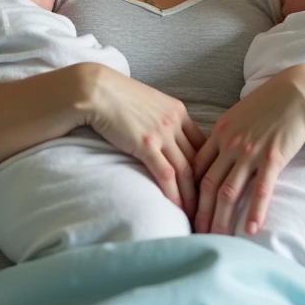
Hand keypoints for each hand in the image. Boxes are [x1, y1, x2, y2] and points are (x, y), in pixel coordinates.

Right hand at [82, 64, 205, 217]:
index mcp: (178, 111)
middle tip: (208, 205)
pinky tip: (178, 208)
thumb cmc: (116, 96)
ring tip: (196, 214)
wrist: (96, 89)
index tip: (207, 185)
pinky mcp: (146, 144)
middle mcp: (175, 122)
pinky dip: (174, 193)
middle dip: (205, 185)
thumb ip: (158, 119)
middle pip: (198, 159)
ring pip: (186, 170)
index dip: (207, 166)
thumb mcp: (147, 103)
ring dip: (192, 196)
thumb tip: (159, 136)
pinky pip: (166, 174)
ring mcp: (162, 133)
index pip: (201, 143)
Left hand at [193, 64, 304, 235]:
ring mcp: (250, 152)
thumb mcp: (238, 116)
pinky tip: (250, 229)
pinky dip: (254, 211)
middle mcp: (230, 145)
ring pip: (229, 192)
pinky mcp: (272, 158)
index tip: (186, 210)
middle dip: (200, 213)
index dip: (189, 192)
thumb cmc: (268, 104)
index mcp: (219, 133)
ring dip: (221, 218)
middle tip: (195, 234)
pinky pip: (260, 190)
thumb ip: (224, 136)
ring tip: (216, 239)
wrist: (297, 93)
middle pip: (208, 185)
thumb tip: (214, 156)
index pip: (196, 168)